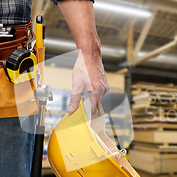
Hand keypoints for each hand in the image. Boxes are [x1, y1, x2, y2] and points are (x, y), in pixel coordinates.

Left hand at [57, 0, 107, 114]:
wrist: (90, 55)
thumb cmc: (83, 67)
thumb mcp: (76, 85)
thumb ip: (74, 100)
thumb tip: (71, 111)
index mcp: (97, 93)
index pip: (93, 110)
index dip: (88, 116)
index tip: (84, 121)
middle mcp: (104, 91)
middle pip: (96, 105)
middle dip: (89, 109)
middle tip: (81, 112)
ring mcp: (105, 87)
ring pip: (99, 99)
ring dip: (91, 102)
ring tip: (84, 102)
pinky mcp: (105, 83)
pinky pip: (100, 94)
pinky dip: (94, 96)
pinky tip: (88, 92)